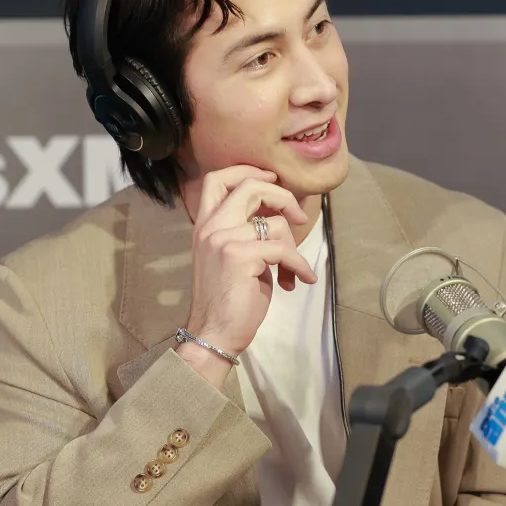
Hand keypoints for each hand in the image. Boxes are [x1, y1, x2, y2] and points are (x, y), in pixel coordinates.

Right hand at [176, 166, 317, 387]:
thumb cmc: (228, 300)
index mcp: (204, 226)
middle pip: (249, 186)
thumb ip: (246, 233)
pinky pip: (283, 249)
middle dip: (282, 196)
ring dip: (293, 247)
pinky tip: (301, 280)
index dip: (247, 171)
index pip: (217, 179)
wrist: (214, 334)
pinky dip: (298, 265)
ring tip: (292, 271)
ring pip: (274, 223)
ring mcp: (223, 239)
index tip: (271, 179)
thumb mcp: (233, 257)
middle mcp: (210, 227)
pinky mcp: (240, 256)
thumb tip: (278, 217)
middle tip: (298, 216)